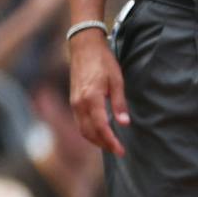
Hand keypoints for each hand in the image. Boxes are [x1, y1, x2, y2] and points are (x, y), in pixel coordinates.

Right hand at [67, 29, 129, 156]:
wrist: (84, 47)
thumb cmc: (103, 61)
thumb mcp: (117, 80)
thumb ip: (119, 103)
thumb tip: (124, 123)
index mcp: (91, 98)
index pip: (100, 127)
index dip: (110, 141)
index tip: (120, 150)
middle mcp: (79, 104)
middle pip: (89, 132)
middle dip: (103, 144)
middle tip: (118, 150)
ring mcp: (74, 103)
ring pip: (82, 129)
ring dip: (95, 140)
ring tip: (110, 144)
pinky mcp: (73, 101)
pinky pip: (79, 122)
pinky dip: (89, 131)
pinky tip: (100, 132)